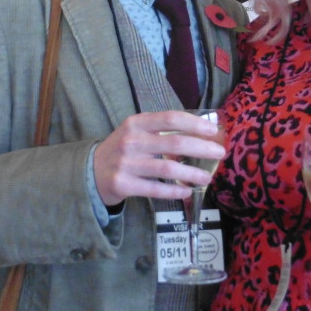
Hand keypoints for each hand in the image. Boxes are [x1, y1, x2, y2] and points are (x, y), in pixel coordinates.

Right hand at [93, 110, 224, 206]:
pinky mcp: (124, 184)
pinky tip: (187, 191)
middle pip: (174, 144)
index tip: (213, 130)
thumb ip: (161, 131)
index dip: (194, 124)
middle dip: (201, 149)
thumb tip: (200, 134)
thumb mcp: (136, 132)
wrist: (91, 171)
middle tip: (219, 154)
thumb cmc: (122, 149)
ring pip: (168, 170)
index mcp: (137, 123)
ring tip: (207, 178)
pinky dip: (175, 192)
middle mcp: (131, 141)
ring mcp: (127, 164)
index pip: (170, 118)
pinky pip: (156, 189)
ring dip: (192, 174)